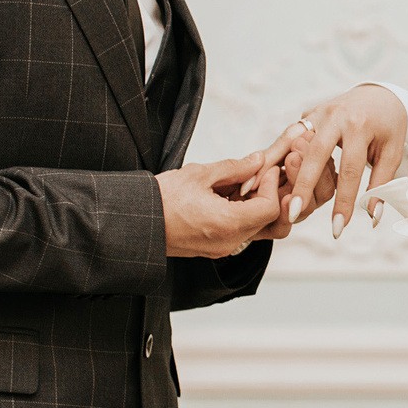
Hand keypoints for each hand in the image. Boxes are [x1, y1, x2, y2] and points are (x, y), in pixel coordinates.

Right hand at [159, 153, 286, 256]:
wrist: (135, 223)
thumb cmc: (160, 199)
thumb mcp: (199, 174)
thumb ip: (235, 167)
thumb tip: (258, 160)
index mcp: (227, 225)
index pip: (270, 209)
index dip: (271, 185)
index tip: (265, 168)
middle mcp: (229, 242)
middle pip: (267, 220)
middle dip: (268, 194)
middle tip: (260, 172)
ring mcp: (222, 248)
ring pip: (255, 227)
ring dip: (255, 203)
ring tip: (242, 181)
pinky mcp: (214, 248)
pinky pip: (240, 232)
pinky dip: (242, 213)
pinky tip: (230, 193)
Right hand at [274, 84, 407, 237]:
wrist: (379, 95)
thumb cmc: (389, 127)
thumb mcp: (391, 152)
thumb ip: (381, 183)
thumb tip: (372, 217)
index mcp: (360, 126)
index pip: (350, 170)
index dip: (343, 201)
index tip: (338, 228)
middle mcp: (336, 116)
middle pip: (315, 154)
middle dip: (303, 186)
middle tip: (293, 214)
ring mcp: (318, 113)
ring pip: (292, 142)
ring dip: (274, 168)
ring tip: (259, 194)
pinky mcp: (307, 114)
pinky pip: (286, 137)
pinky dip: (271, 156)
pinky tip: (256, 176)